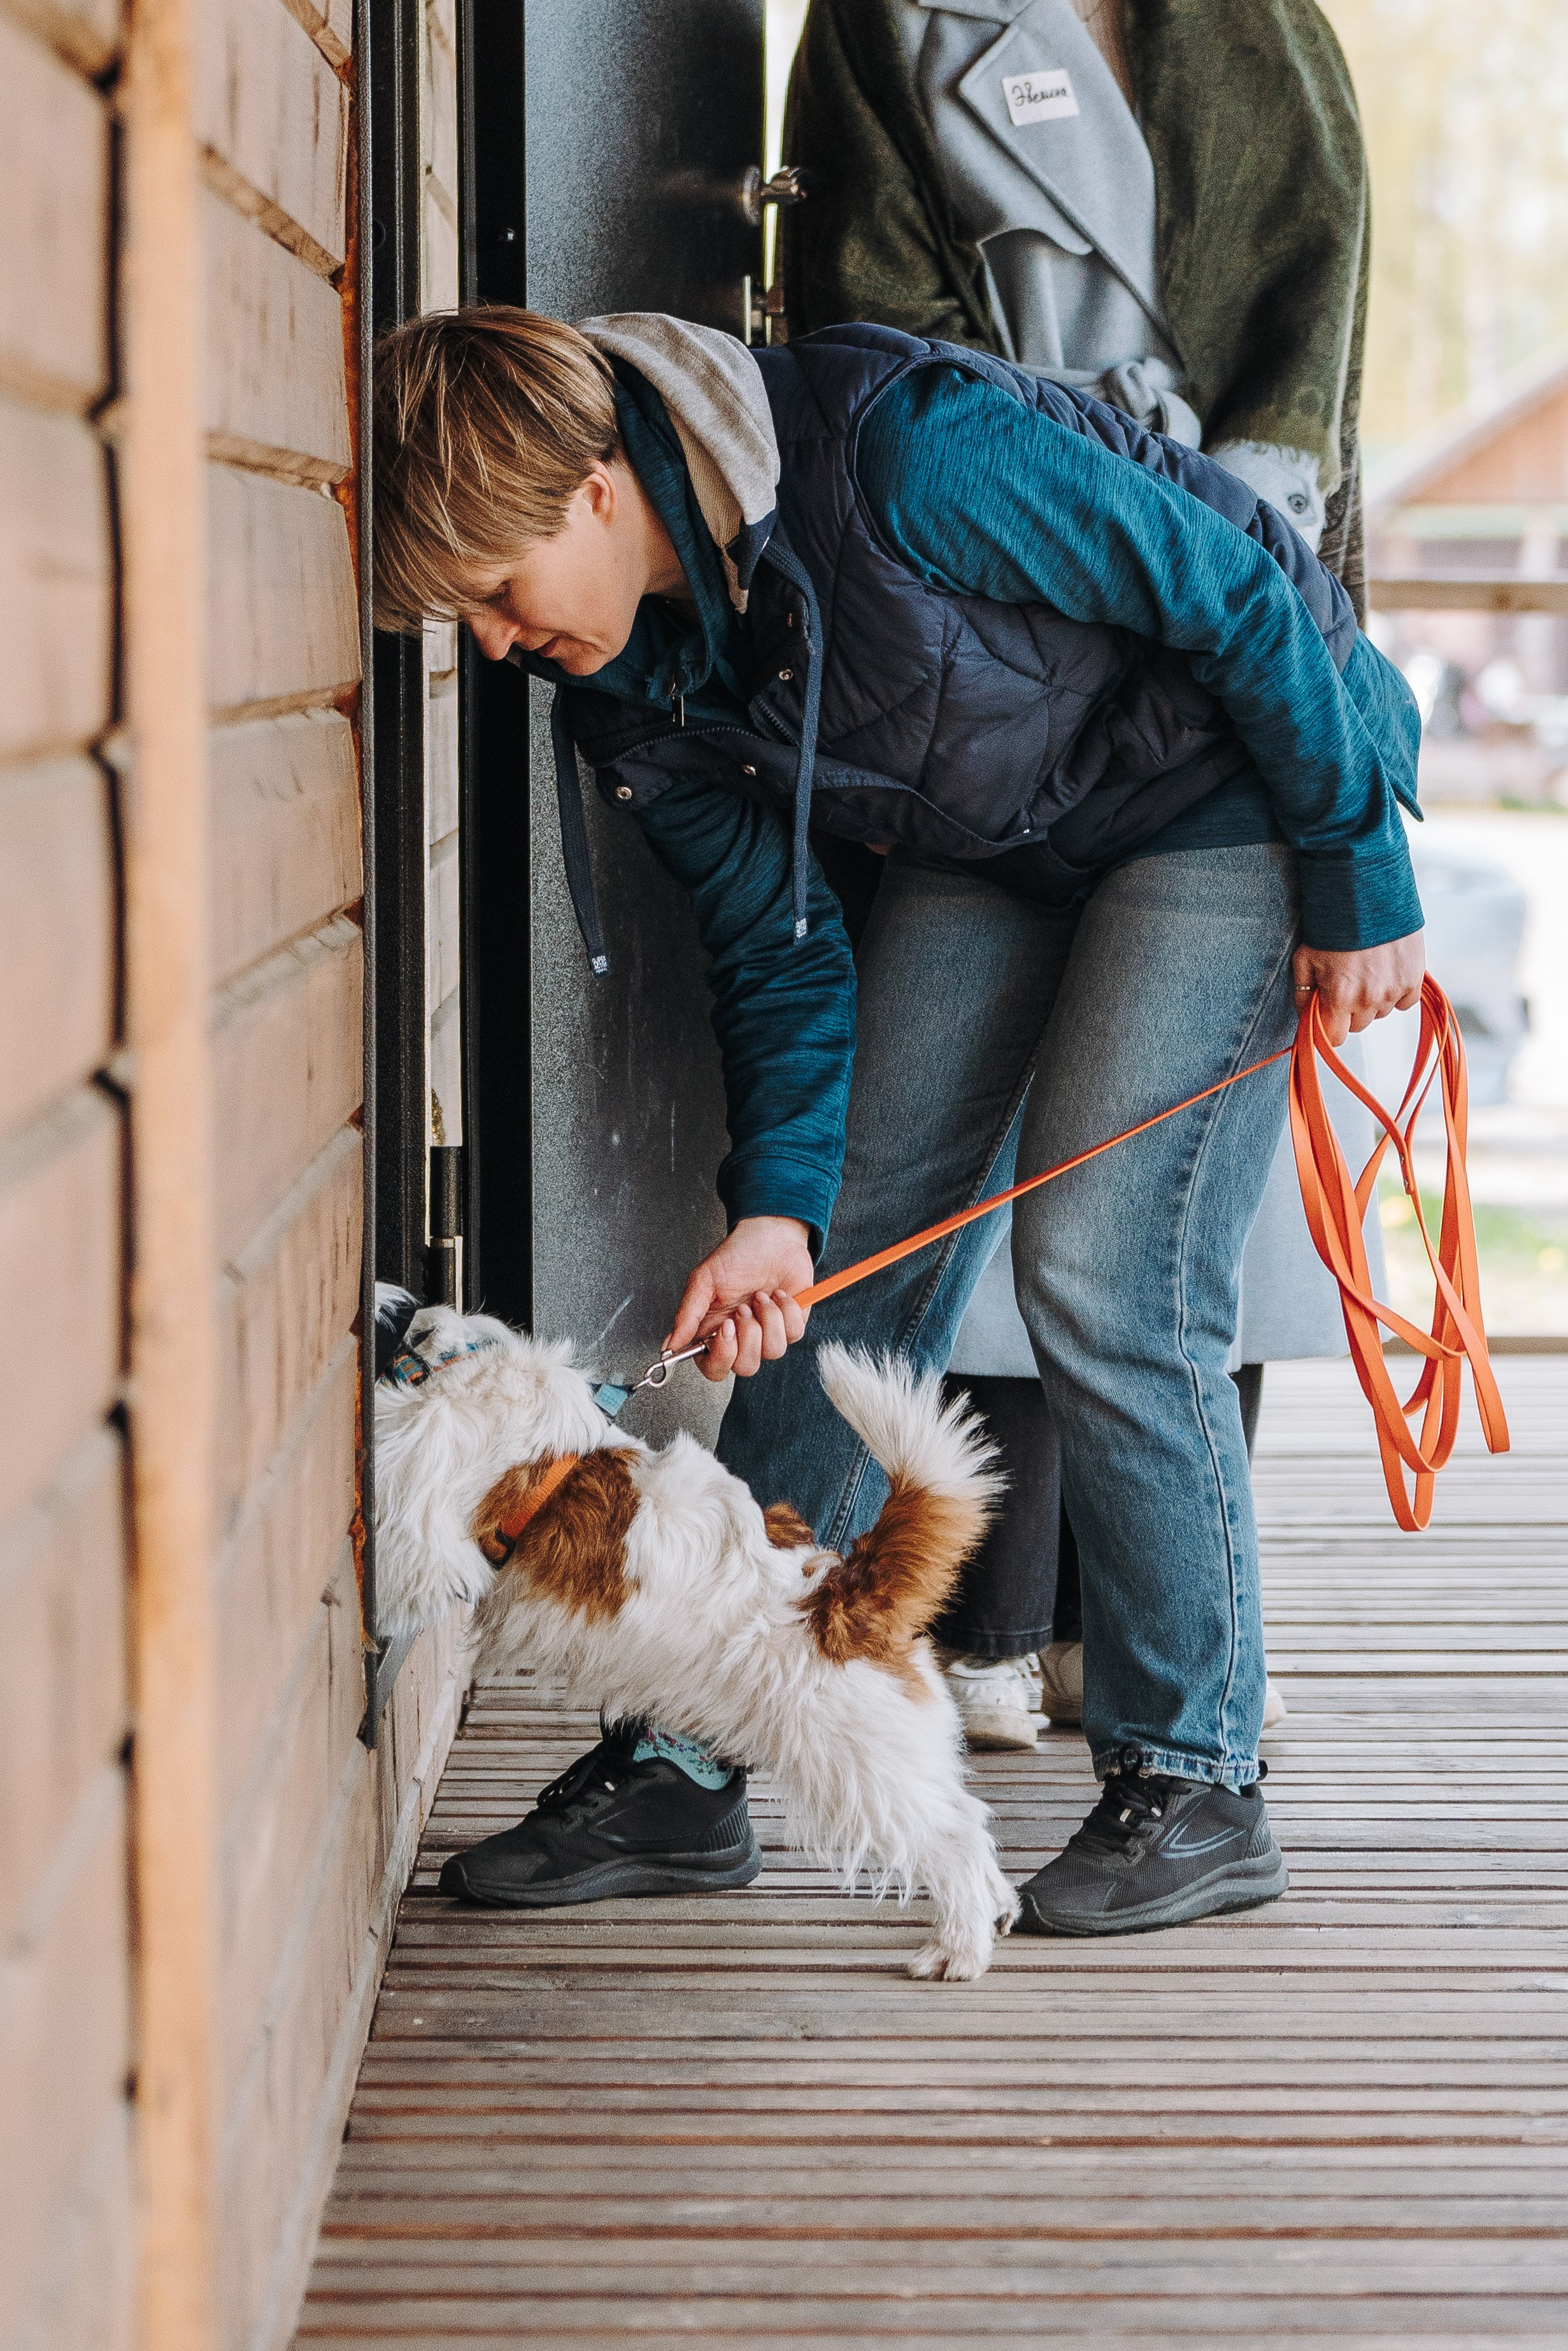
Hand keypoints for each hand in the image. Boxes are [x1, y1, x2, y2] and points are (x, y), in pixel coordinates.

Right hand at [663, 1216, 814, 1381]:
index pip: (714, 1368)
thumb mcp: (704, 1281)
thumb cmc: (736, 1255)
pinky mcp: (791, 1325)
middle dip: (748, 1337)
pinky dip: (786, 1310)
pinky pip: (793, 1334)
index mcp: (715, 1332)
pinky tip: (779, 1294)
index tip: (725, 1329)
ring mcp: (767, 1333)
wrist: (772, 1237)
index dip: (721, 1358)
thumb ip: (687, 1315)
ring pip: (773, 1352)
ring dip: (768, 1318)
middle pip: (745, 1368)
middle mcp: (741, 1338)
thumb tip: (670, 1345)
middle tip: (744, 1308)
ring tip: (762, 1296)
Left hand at [1293, 931, 1423, 1047]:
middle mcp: (1369, 999)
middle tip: (1347, 982)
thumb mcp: (1305, 959)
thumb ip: (1303, 994)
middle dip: (1350, 1010)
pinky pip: (1405, 1002)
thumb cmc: (1332, 926)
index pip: (1335, 1038)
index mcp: (1339, 997)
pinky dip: (1397, 992)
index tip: (1328, 1014)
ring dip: (1373, 1000)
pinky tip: (1387, 971)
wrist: (1367, 893)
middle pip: (1358, 1025)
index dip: (1329, 1027)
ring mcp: (1394, 990)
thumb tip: (1305, 1017)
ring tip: (1367, 970)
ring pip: (1381, 1012)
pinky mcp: (1414, 979)